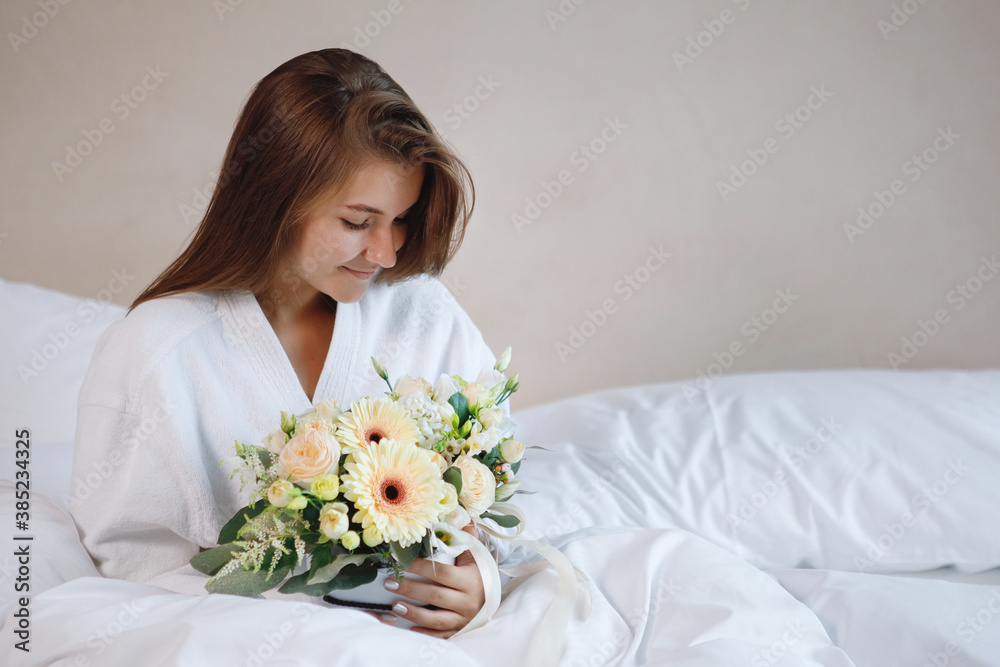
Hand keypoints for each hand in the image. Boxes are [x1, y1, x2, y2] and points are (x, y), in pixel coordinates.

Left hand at [381, 523, 486, 637]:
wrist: (494, 598)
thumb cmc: (480, 573)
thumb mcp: (476, 555)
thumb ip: (466, 536)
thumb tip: (459, 514)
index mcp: (470, 580)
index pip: (441, 573)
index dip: (420, 569)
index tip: (402, 564)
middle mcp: (468, 601)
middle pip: (435, 596)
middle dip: (410, 590)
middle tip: (389, 583)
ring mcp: (464, 619)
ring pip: (436, 619)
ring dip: (414, 613)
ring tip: (395, 606)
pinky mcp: (460, 631)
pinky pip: (441, 635)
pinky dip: (425, 633)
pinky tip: (408, 629)